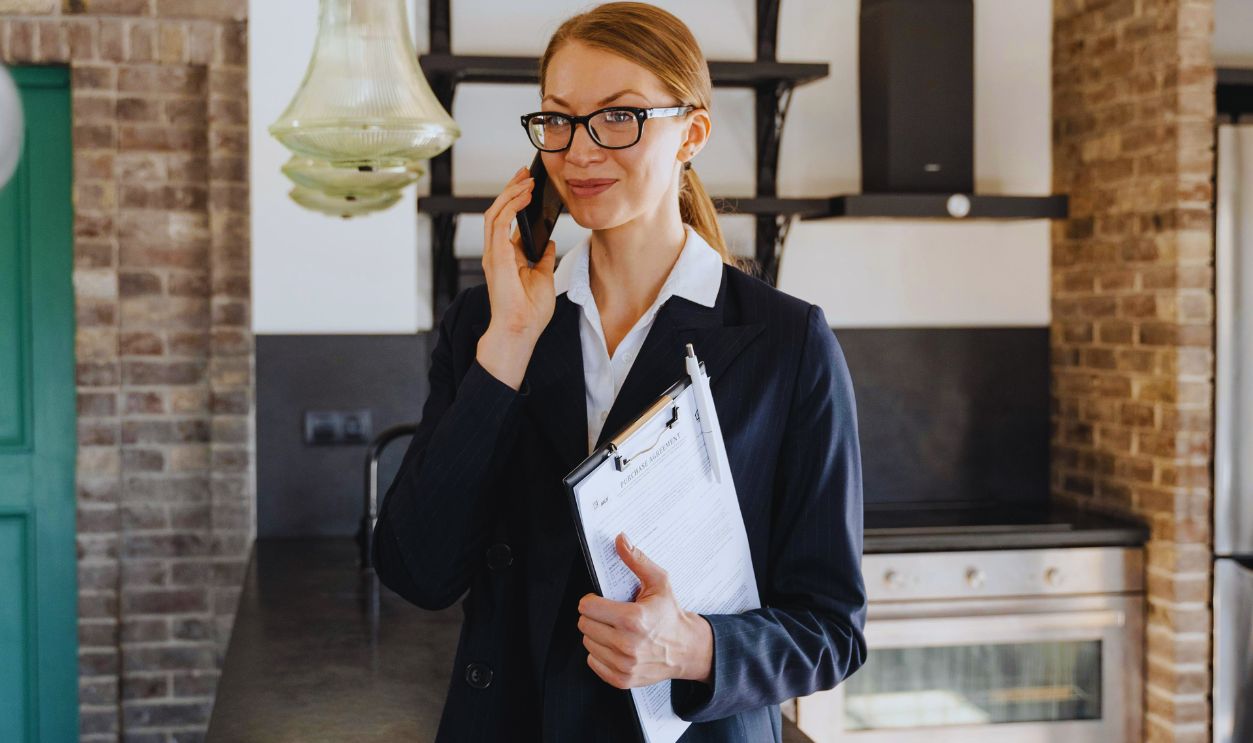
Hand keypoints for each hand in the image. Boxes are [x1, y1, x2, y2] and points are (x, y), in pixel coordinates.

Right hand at [481, 166, 556, 342]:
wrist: (521, 329)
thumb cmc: (529, 311)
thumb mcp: (544, 276)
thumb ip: (543, 257)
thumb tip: (550, 242)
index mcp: (507, 256)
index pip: (507, 220)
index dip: (516, 200)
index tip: (528, 185)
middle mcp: (496, 252)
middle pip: (499, 211)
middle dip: (510, 189)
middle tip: (525, 173)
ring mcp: (493, 254)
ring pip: (495, 213)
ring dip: (510, 193)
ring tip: (526, 180)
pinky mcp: (496, 256)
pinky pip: (500, 222)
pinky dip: (511, 206)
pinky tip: (524, 195)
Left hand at [577, 533, 713, 688]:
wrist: (687, 649)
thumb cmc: (671, 613)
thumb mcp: (659, 582)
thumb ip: (637, 560)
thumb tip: (621, 539)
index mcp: (633, 619)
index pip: (587, 607)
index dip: (592, 601)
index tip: (601, 600)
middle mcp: (627, 644)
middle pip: (584, 625)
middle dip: (594, 616)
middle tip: (610, 615)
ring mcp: (624, 664)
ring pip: (587, 643)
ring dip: (597, 634)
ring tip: (616, 630)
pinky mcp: (622, 679)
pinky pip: (593, 662)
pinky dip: (600, 652)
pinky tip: (616, 645)